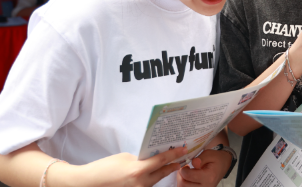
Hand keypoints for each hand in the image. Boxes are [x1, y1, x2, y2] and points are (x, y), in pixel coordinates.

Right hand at [49, 147, 186, 186]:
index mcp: (139, 170)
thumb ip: (140, 159)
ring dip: (163, 173)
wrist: (87, 183)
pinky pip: (147, 186)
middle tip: (181, 157)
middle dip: (173, 165)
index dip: (174, 154)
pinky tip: (154, 174)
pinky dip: (151, 179)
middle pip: (162, 172)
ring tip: (171, 164)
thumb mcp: (125, 158)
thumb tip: (150, 159)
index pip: (162, 160)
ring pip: (155, 180)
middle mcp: (141, 183)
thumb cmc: (104, 168)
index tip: (184, 149)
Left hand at [177, 149, 230, 186]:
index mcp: (209, 176)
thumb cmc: (216, 158)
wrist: (223, 165)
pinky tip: (188, 177)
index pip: (189, 176)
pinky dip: (185, 183)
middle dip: (180, 175)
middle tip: (183, 168)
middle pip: (184, 184)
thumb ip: (200, 158)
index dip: (183, 169)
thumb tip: (193, 163)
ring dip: (182, 180)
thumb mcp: (209, 154)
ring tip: (185, 173)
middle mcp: (206, 186)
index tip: (185, 164)